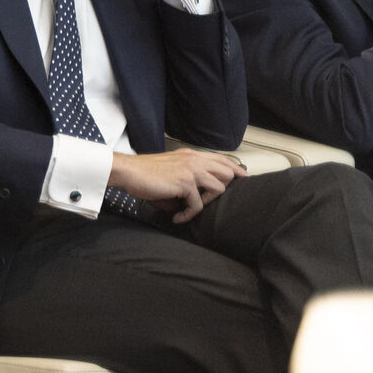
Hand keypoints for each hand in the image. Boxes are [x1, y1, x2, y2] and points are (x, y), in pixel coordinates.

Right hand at [109, 149, 244, 223]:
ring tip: (191, 208)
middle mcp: (194, 159)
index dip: (236, 169)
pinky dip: (188, 214)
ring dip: (207, 202)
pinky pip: (198, 204)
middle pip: (228, 172)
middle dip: (223, 188)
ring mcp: (191, 170)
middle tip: (208, 200)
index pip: (221, 158)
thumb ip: (185, 178)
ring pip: (220, 187)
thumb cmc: (144, 172)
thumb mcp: (169, 168)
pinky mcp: (186, 183)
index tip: (243, 179)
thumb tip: (190, 200)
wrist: (129, 172)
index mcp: (190, 155)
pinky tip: (177, 217)